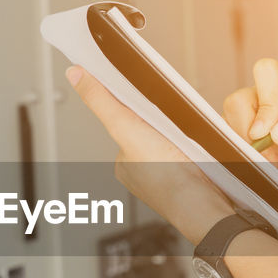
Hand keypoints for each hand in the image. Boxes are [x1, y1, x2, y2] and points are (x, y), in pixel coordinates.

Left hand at [66, 66, 233, 244]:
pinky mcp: (192, 182)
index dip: (141, 109)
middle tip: (175, 120)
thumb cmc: (165, 174)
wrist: (202, 203)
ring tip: (189, 135)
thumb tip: (75, 74)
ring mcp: (169, 179)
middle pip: (153, 132)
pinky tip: (202, 149)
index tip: (155, 101)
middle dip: (165, 124)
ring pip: (175, 144)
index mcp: (124, 164)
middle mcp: (143, 174)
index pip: (129, 124)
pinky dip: (199, 149)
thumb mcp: (125, 127)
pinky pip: (194, 156)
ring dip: (184, 136)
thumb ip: (101, 101)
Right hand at [223, 58, 277, 207]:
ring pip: (225, 120)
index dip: (266, 97)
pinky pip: (217, 141)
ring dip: (241, 145)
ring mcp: (244, 124)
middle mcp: (263, 103)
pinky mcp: (231, 142)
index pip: (269, 73)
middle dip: (248, 129)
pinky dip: (231, 156)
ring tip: (263, 163)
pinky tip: (251, 167)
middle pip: (239, 99)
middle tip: (264, 154)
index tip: (268, 131)